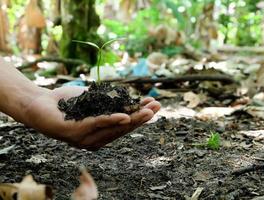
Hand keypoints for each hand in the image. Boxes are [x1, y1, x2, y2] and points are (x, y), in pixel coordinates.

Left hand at [22, 86, 159, 149]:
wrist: (38, 103)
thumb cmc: (66, 103)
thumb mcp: (93, 102)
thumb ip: (109, 105)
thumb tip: (130, 100)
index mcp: (99, 134)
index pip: (124, 126)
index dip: (140, 116)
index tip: (154, 105)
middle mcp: (94, 140)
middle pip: (121, 129)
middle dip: (141, 117)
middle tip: (157, 107)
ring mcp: (83, 139)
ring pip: (111, 128)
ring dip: (131, 119)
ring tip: (146, 111)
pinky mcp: (72, 133)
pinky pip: (94, 125)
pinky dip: (110, 120)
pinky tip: (124, 116)